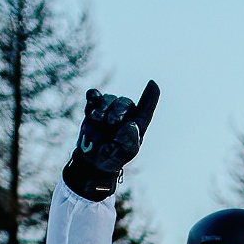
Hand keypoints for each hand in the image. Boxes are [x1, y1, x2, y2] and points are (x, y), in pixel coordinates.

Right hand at [61, 80, 159, 199]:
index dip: (150, 96)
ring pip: (109, 98)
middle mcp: (125, 115)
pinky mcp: (93, 109)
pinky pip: (93, 96)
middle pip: (125, 102)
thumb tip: (131, 125)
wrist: (93, 160)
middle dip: (118, 110)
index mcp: (137, 125)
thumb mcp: (122, 155)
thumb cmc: (112, 157)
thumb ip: (129, 142)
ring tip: (97, 120)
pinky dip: (92, 97)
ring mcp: (108, 110)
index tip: (153, 83)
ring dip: (102, 108)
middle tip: (111, 123)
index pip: (146, 108)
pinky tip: (91, 100)